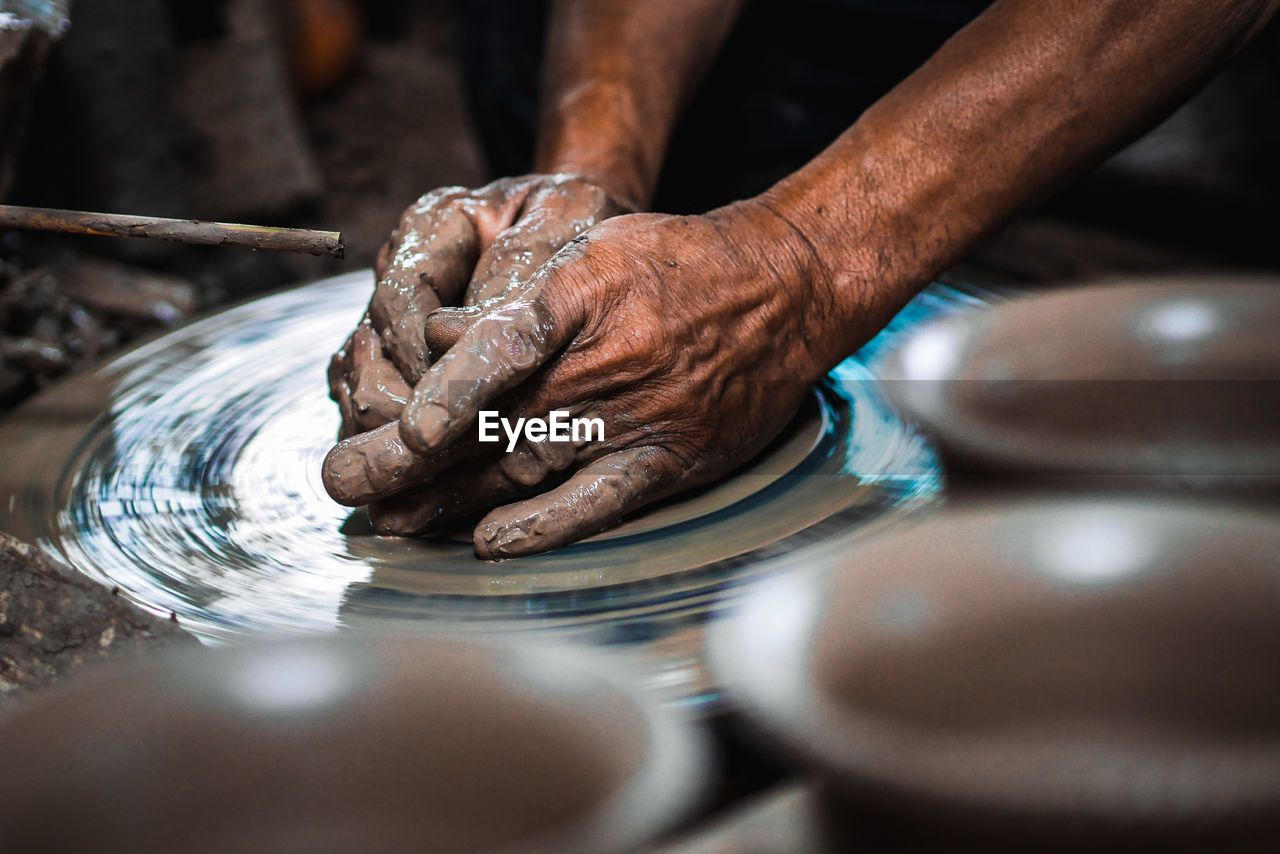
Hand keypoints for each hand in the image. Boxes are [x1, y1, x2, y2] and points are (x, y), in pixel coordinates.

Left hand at [322, 201, 859, 557]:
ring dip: (450, 500)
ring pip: (524, 471)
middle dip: (406, 462)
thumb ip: (517, 297)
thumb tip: (439, 338)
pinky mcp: (664, 463)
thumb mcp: (592, 249)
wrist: (781, 293)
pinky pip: (596, 503)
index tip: (397, 432)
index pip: (496, 353)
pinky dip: (543, 527)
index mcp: (576, 307)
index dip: (444, 396)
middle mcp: (599, 371)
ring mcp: (633, 424)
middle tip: (342, 484)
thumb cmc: (674, 265)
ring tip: (388, 520)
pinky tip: (489, 544)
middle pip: (489, 426)